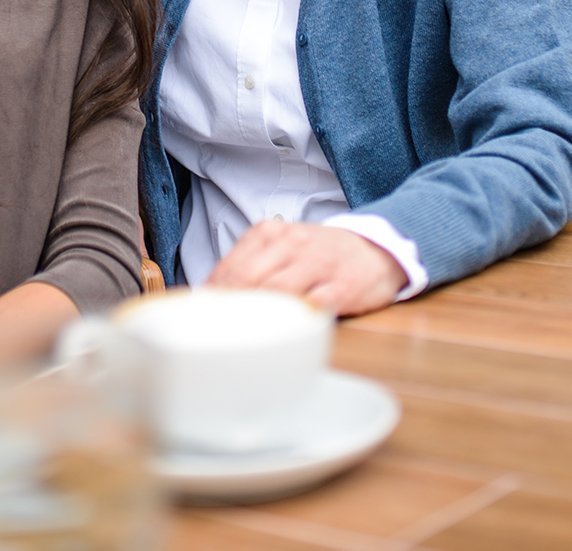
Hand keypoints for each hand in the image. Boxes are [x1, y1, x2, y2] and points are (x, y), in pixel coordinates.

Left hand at [205, 220, 406, 316]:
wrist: (375, 251)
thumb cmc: (320, 256)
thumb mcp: (282, 248)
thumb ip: (250, 267)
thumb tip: (209, 296)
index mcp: (270, 233)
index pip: (231, 266)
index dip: (211, 295)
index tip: (196, 317)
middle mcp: (292, 244)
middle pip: (248, 278)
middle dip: (226, 307)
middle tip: (211, 333)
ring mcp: (317, 264)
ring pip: (275, 290)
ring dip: (253, 316)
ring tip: (237, 338)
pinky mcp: (341, 287)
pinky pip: (311, 306)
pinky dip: (292, 321)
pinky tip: (279, 334)